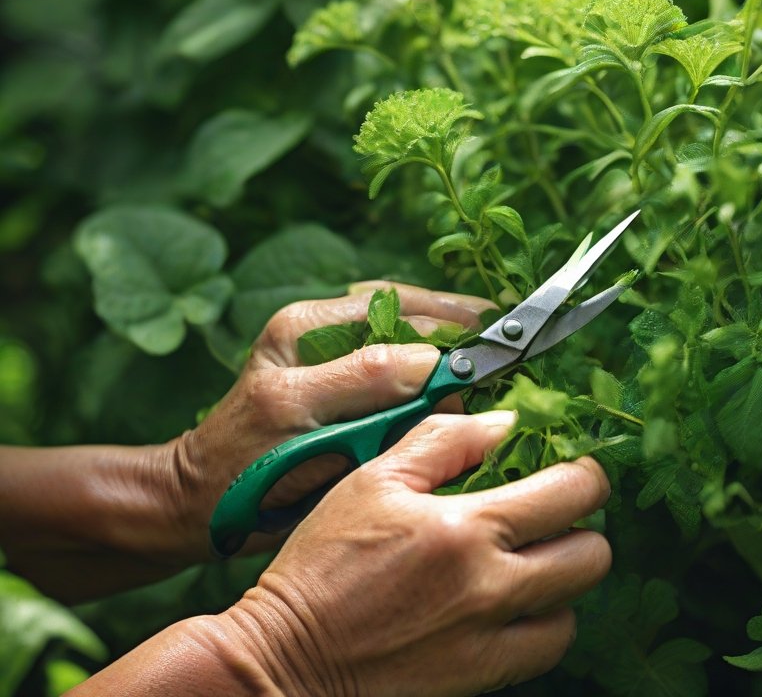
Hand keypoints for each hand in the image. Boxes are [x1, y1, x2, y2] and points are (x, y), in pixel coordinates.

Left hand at [166, 281, 495, 560]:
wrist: (204, 497)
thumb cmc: (244, 473)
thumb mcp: (298, 427)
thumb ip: (362, 386)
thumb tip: (434, 361)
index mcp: (302, 329)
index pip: (395, 316)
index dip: (451, 332)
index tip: (498, 346)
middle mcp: (318, 323)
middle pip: (407, 308)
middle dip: (461, 320)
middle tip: (511, 337)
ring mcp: (328, 339)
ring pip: (407, 316)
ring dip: (454, 322)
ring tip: (499, 333)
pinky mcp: (336, 360)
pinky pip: (396, 337)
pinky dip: (433, 338)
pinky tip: (464, 348)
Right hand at [214, 410, 611, 695]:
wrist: (287, 656)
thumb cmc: (322, 563)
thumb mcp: (372, 480)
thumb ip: (443, 441)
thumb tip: (503, 425)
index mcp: (464, 525)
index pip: (571, 492)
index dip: (585, 473)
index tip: (572, 468)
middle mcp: (489, 585)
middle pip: (592, 554)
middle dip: (583, 526)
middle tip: (555, 516)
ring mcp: (489, 637)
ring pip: (577, 605)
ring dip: (564, 577)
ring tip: (534, 560)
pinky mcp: (480, 676)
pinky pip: (547, 649)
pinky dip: (544, 624)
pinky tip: (515, 604)